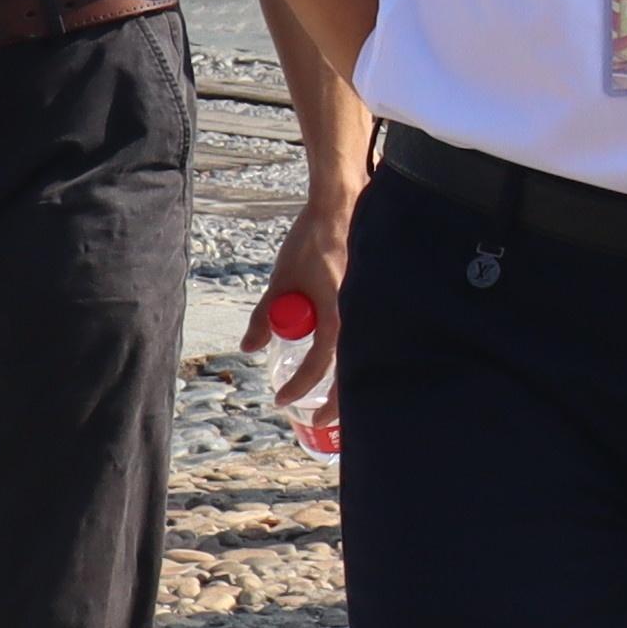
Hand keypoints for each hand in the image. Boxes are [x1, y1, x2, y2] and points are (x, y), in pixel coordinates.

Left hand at [246, 189, 350, 412]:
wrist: (344, 205)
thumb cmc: (312, 240)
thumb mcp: (281, 280)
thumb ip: (266, 317)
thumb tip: (249, 348)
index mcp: (337, 312)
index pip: (320, 362)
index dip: (299, 385)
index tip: (281, 399)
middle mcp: (361, 313)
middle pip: (354, 369)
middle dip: (337, 402)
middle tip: (318, 422)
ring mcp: (372, 306)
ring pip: (364, 353)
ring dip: (350, 376)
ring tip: (337, 397)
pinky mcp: (377, 297)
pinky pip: (367, 332)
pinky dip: (358, 347)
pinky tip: (354, 356)